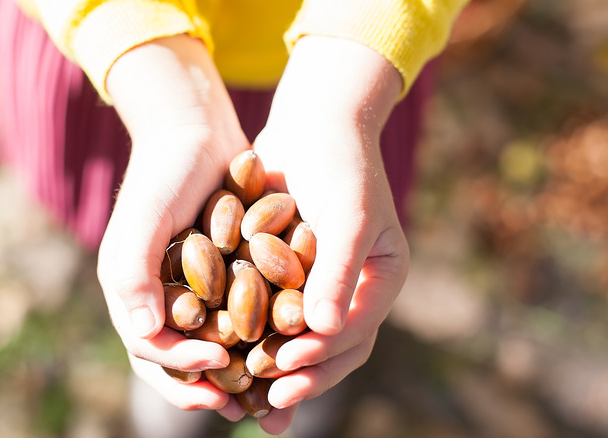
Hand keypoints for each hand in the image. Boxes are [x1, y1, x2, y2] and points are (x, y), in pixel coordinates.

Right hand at [96, 35, 249, 409]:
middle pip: (176, 358)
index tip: (218, 369)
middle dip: (206, 385)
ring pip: (208, 346)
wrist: (195, 130)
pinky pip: (233, 319)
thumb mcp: (145, 219)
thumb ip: (132, 273)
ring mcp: (188, 287)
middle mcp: (157, 295)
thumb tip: (142, 332)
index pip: (148, 346)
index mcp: (130, 290)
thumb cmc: (166, 172)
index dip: (179, 367)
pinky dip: (251, 340)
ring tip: (262, 396)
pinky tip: (278, 351)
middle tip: (240, 404)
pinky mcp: (219, 275)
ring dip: (232, 374)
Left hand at [248, 36, 410, 433]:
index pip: (354, 333)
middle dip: (299, 379)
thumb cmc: (339, 164)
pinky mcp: (287, 272)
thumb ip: (339, 271)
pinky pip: (273, 314)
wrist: (313, 122)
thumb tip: (323, 329)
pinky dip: (254, 338)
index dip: (320, 358)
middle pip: (330, 348)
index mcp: (380, 280)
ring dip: (275, 372)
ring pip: (299, 339)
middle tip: (267, 406)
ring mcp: (319, 282)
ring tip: (247, 405)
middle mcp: (352, 288)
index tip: (282, 371)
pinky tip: (227, 358)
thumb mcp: (347, 215)